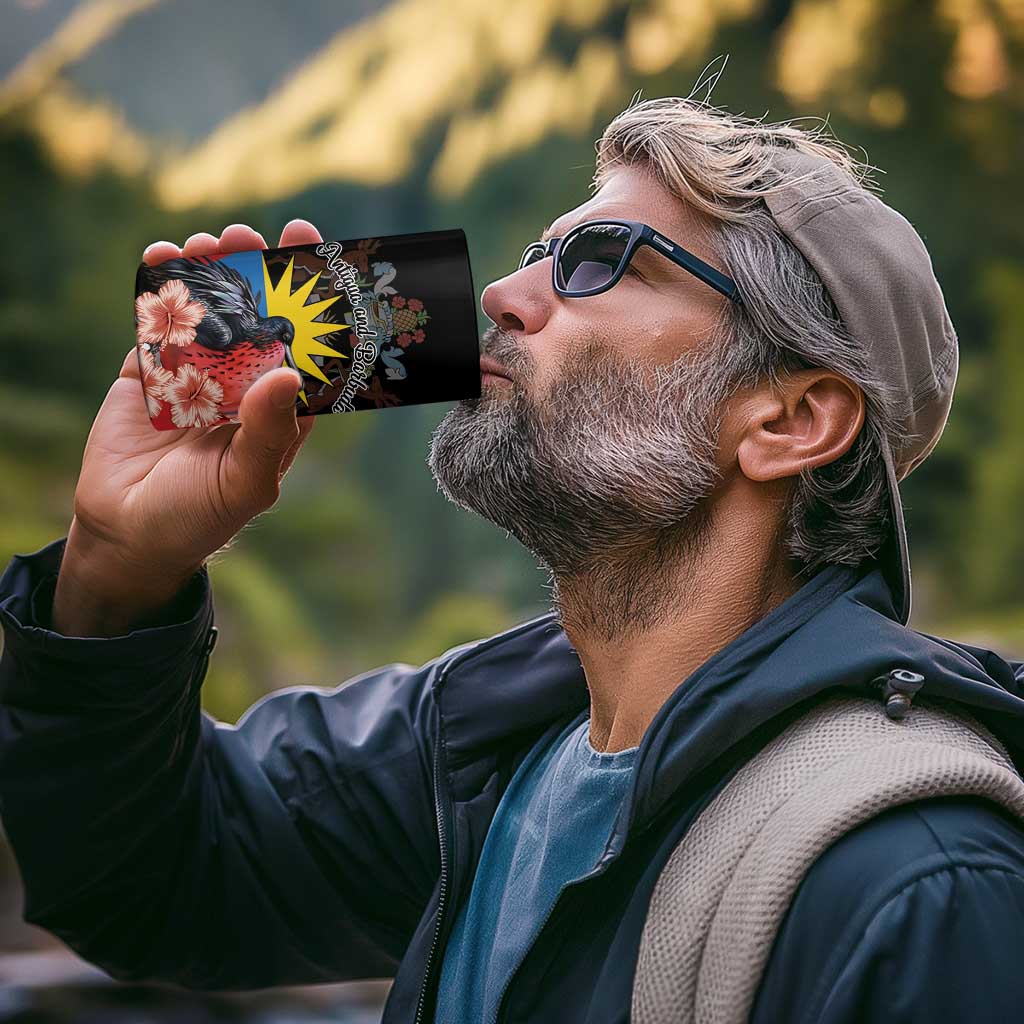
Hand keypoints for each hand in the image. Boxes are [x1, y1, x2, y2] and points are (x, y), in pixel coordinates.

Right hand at [53, 220, 323, 634]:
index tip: (313, 256)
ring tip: (209, 242)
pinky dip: (158, 288)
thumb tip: (289, 373)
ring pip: (209, 311)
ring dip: (209, 271)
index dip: (310, 303)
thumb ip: (269, 431)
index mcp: (279, 408)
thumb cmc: (200, 517)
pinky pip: (158, 323)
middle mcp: (243, 384)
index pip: (304, 346)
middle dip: (256, 273)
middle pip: (256, 317)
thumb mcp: (245, 482)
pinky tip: (162, 257)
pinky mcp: (150, 371)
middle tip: (251, 236)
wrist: (127, 534)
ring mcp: (196, 374)